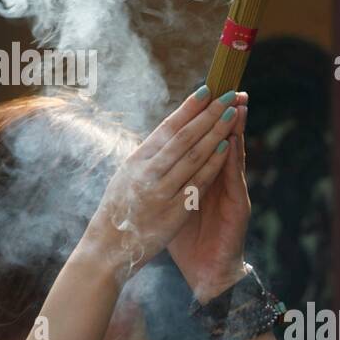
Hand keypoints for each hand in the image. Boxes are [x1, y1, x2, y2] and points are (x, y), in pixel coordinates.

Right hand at [82, 88, 241, 280]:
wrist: (107, 249)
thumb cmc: (119, 210)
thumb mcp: (127, 177)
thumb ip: (148, 157)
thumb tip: (169, 132)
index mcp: (136, 161)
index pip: (167, 128)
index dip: (188, 108)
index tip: (207, 90)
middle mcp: (147, 172)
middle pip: (184, 137)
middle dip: (208, 114)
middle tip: (228, 95)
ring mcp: (160, 192)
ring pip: (193, 155)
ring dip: (215, 133)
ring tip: (232, 114)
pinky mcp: (173, 212)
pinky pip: (198, 182)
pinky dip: (213, 163)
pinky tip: (227, 148)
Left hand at [168, 87, 250, 300]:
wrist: (206, 274)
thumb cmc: (187, 240)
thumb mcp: (171, 205)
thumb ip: (166, 182)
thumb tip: (146, 161)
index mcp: (200, 178)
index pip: (202, 142)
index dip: (202, 119)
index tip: (202, 92)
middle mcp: (218, 180)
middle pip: (221, 140)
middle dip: (221, 114)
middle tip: (226, 88)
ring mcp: (230, 192)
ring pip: (232, 154)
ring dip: (234, 129)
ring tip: (236, 104)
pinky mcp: (238, 207)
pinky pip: (234, 179)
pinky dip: (233, 158)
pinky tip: (233, 141)